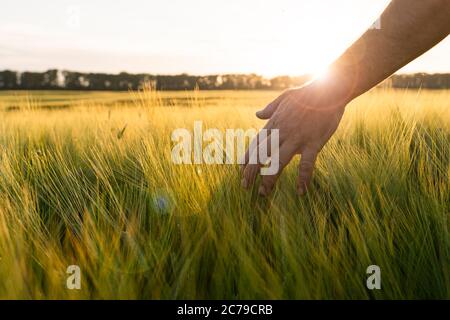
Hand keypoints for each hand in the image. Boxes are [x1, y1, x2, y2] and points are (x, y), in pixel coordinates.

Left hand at [241, 81, 348, 195]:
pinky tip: (301, 191)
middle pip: (261, 156)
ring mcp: (297, 139)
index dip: (247, 157)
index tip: (240, 169)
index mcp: (275, 123)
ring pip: (278, 163)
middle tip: (244, 186)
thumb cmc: (308, 93)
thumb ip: (270, 108)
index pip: (256, 143)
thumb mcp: (285, 97)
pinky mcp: (313, 143)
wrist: (329, 90)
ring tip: (263, 193)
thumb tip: (257, 114)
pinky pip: (306, 165)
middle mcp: (282, 133)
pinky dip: (303, 179)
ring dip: (269, 180)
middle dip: (250, 172)